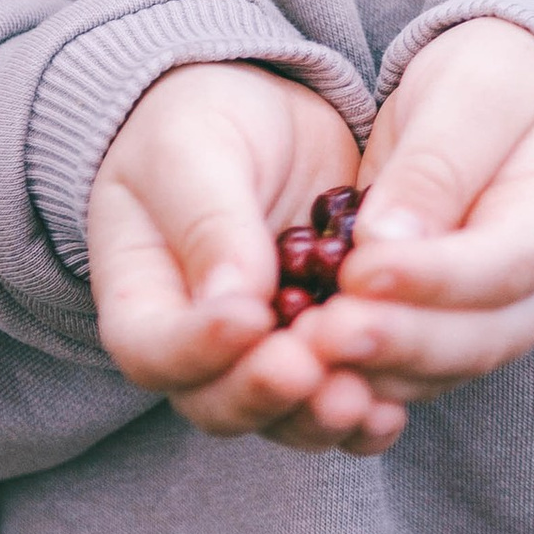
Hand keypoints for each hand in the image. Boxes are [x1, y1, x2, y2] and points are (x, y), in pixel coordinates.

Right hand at [86, 63, 404, 456]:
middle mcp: (197, 349)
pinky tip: (391, 409)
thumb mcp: (191, 151)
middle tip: (313, 367)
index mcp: (142, 299)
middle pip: (216, 403)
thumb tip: (235, 302)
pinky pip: (335, 402)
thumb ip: (208, 223)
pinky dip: (364, 413)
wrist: (263, 116)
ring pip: (281, 417)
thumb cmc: (202, 124)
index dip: (196, 349)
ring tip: (361, 399)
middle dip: (266, 393)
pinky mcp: (323, 353)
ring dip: (318, 415)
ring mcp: (262, 358)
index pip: (152, 351)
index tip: (249, 318)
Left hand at [284, 18, 533, 408]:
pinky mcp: (447, 328)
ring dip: (373, 370)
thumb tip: (386, 241)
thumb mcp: (475, 91)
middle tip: (323, 336)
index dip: (435, 279)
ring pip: (441, 368)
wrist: (508, 94)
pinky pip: (410, 367)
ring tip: (304, 355)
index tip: (361, 272)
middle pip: (476, 339)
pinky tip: (308, 363)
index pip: (505, 265)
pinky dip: (361, 373)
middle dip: (397, 342)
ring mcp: (497, 317)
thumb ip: (437, 164)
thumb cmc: (497, 79)